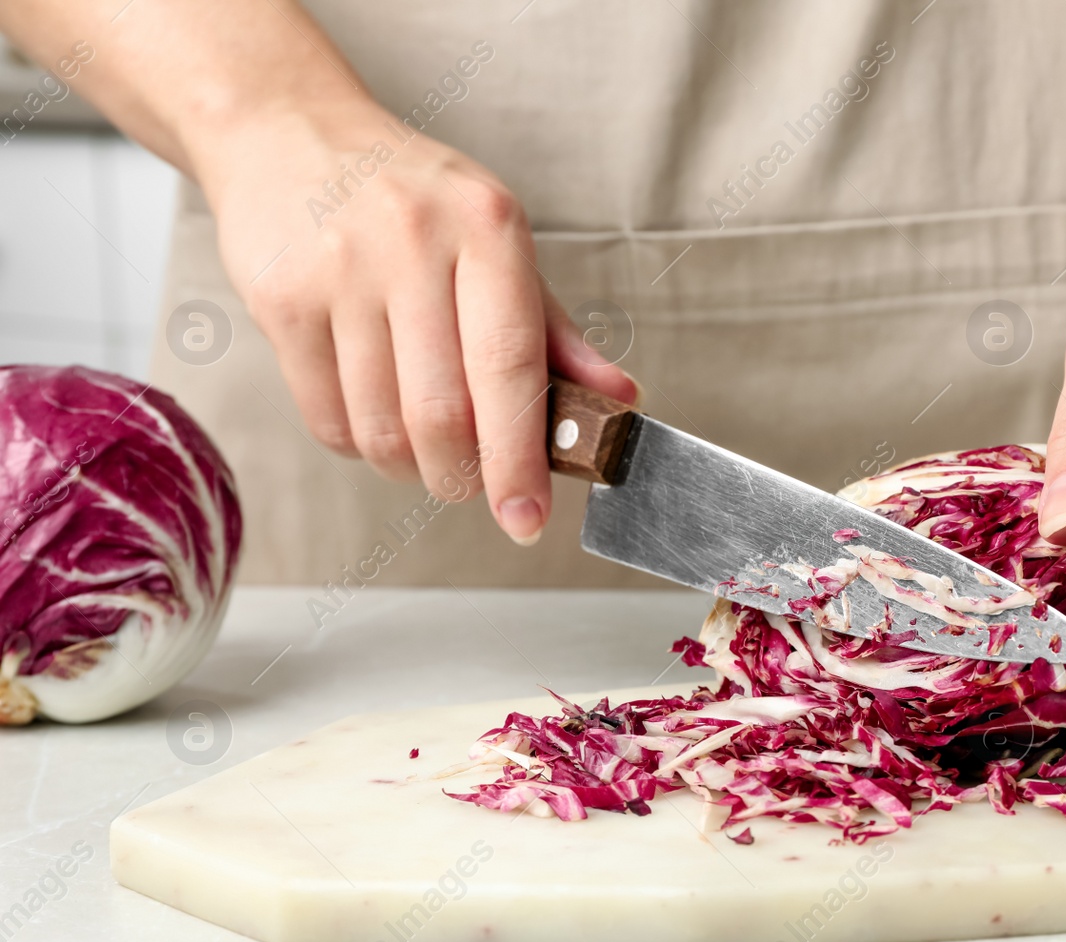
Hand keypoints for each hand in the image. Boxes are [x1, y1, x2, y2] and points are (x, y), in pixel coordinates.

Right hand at [198, 102, 636, 543]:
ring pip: (381, 429)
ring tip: (422, 445)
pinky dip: (358, 444)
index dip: (520, 459)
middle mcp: (412, 242)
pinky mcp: (279, 299)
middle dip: (464, 477)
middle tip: (473, 483)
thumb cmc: (412, 199)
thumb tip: (618, 402)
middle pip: (442, 415)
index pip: (510, 367)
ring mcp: (339, 270)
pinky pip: (326, 419)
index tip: (527, 518)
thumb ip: (555, 332)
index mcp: (487, 227)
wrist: (290, 132)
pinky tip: (372, 411)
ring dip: (409, 467)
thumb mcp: (497, 241)